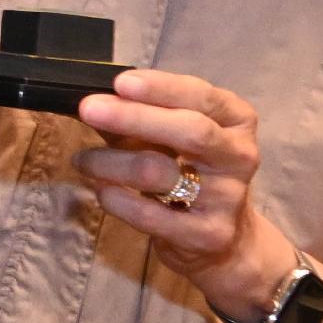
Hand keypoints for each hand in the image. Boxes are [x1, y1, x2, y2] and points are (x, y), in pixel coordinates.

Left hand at [74, 69, 284, 310]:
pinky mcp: (209, 235)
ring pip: (160, 172)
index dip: (161, 87)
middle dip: (133, 117)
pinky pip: (151, 215)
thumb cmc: (189, 172)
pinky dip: (117, 199)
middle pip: (190, 131)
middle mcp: (239, 156)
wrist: (223, 239)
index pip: (202, 96)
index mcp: (236, 121)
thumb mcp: (171, 138)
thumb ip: (137, 116)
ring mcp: (228, 198)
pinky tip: (101, 190)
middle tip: (88, 109)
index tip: (120, 82)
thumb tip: (92, 99)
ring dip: (110, 161)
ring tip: (83, 160)